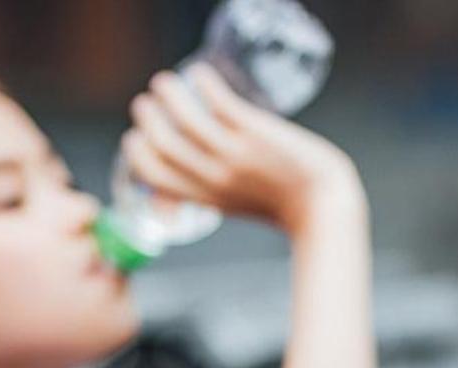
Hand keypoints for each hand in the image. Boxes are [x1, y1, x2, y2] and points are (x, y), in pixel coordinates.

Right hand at [122, 64, 363, 236]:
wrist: (322, 201)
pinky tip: (200, 72)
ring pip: (187, 119)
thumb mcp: (233, 205)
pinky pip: (221, 103)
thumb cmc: (281, 203)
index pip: (154, 176)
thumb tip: (185, 187)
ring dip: (169, 95)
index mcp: (203, 196)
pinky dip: (205, 84)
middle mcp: (213, 175)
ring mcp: (234, 153)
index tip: (135, 138)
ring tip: (163, 81)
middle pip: (163, 144)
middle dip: (147, 120)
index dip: (137, 154)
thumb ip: (207, 192)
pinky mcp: (256, 133)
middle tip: (144, 104)